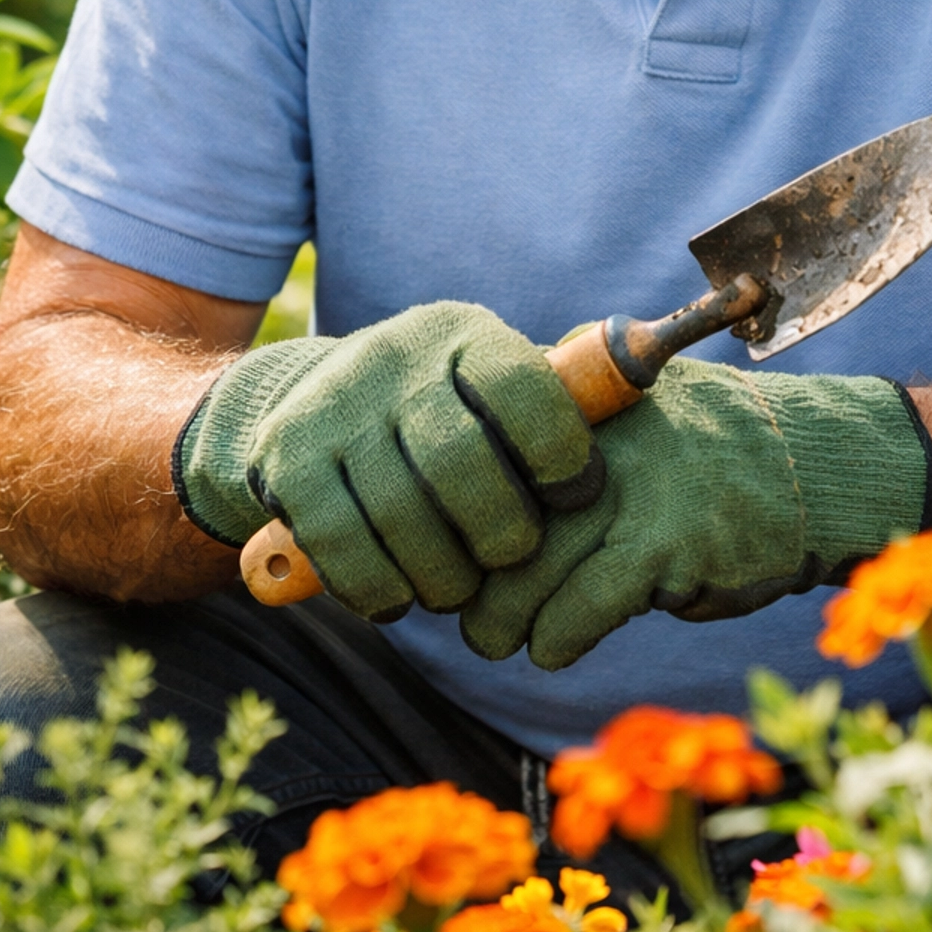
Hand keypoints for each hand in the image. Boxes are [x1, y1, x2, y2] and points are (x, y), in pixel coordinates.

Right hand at [172, 302, 603, 621]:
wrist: (307, 403)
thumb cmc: (442, 411)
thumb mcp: (492, 385)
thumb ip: (555, 399)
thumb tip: (646, 376)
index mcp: (464, 332)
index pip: (523, 388)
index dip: (562, 455)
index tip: (578, 496)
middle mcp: (397, 356)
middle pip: (459, 461)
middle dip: (499, 529)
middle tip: (512, 556)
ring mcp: (335, 404)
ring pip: (401, 511)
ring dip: (441, 573)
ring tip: (459, 589)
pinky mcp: (285, 456)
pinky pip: (341, 542)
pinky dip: (378, 586)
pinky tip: (400, 598)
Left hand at [459, 356, 931, 669]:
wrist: (809, 466)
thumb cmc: (705, 452)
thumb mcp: (629, 412)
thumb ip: (558, 427)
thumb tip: (465, 474)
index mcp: (574, 401)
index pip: (477, 465)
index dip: (457, 523)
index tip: (456, 557)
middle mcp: (592, 436)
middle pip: (487, 527)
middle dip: (471, 587)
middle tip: (474, 615)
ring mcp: (629, 488)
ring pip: (519, 577)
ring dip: (503, 626)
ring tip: (507, 637)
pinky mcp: (665, 544)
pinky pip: (576, 611)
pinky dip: (556, 639)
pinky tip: (557, 644)